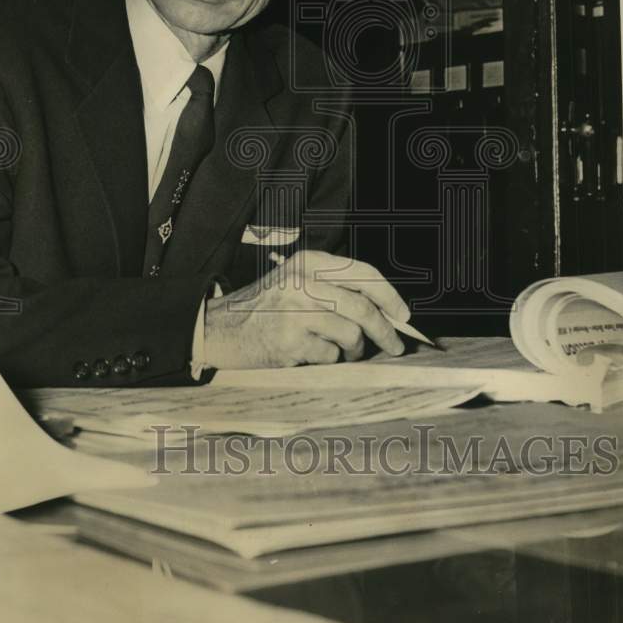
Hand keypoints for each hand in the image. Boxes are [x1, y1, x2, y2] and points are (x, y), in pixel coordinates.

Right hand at [203, 250, 407, 369]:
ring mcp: (295, 313)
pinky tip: (310, 354)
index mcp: (308, 262)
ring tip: (343, 352)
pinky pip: (330, 356)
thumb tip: (385, 311)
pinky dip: (328, 360)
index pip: (362, 272)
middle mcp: (302, 283)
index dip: (389, 295)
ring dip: (355, 350)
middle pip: (362, 307)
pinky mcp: (289, 342)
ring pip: (351, 335)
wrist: (218, 329)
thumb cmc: (264, 308)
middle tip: (395, 346)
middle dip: (385, 331)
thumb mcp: (294, 282)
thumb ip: (332, 287)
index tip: (404, 315)